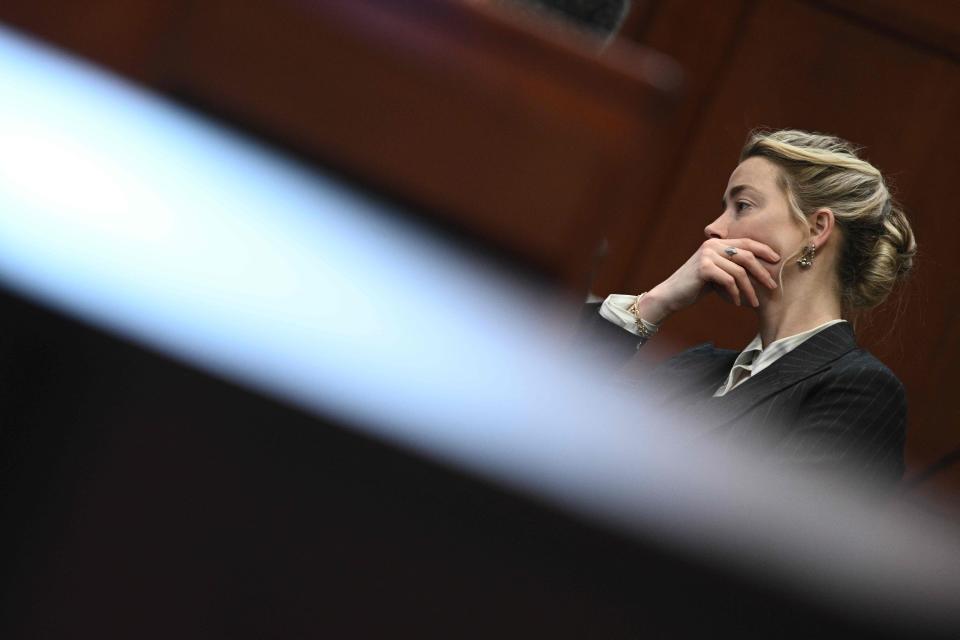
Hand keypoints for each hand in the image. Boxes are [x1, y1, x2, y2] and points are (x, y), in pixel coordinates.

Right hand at [639, 238, 779, 322]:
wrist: (671, 295)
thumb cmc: (695, 286)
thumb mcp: (716, 273)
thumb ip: (731, 267)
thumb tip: (761, 272)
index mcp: (716, 243)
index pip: (746, 242)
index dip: (764, 250)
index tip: (777, 261)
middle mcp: (712, 245)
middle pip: (746, 256)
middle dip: (762, 272)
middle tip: (772, 286)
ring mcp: (707, 255)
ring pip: (739, 272)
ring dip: (749, 290)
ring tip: (754, 302)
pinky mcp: (703, 268)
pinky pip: (728, 280)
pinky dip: (735, 294)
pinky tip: (737, 303)